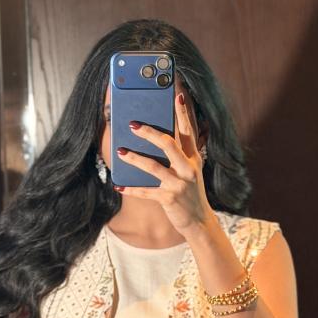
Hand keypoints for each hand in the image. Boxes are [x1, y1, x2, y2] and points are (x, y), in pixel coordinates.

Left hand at [113, 91, 212, 234]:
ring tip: (120, 151)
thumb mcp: (189, 172)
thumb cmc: (190, 192)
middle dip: (150, 133)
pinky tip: (118, 185)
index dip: (183, 113)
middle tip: (132, 124)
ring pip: (154, 167)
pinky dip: (131, 189)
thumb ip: (177, 156)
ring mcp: (179, 184)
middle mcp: (188, 168)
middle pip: (168, 144)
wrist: (200, 222)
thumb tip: (154, 138)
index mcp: (193, 158)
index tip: (177, 95)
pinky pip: (146, 192)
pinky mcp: (169, 199)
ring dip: (135, 159)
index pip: (188, 131)